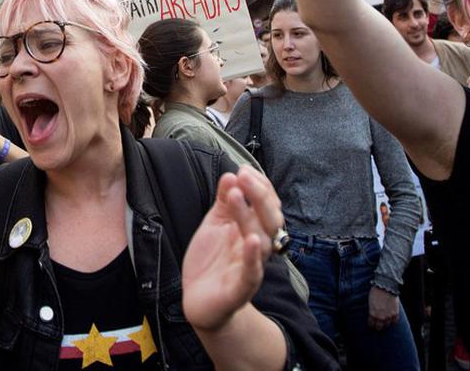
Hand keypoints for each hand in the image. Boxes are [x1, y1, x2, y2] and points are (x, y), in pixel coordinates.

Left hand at [182, 166, 283, 331]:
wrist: (199, 301)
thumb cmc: (212, 260)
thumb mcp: (215, 224)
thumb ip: (224, 201)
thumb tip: (230, 174)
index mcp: (253, 229)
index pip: (267, 204)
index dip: (260, 186)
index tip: (244, 169)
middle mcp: (257, 247)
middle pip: (270, 220)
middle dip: (260, 196)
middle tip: (244, 176)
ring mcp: (251, 267)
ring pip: (261, 241)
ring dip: (249, 216)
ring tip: (236, 195)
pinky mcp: (240, 289)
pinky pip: (252, 273)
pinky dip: (253, 257)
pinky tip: (252, 240)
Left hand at [367, 287, 400, 330]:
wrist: (386, 286)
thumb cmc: (376, 291)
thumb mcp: (370, 302)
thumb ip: (372, 310)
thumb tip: (372, 314)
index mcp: (372, 314)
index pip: (371, 324)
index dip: (371, 324)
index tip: (372, 323)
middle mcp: (380, 317)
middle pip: (379, 327)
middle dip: (378, 326)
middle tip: (378, 324)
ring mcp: (388, 316)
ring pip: (387, 325)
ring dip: (385, 323)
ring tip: (385, 320)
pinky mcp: (395, 313)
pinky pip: (395, 321)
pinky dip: (393, 320)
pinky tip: (391, 318)